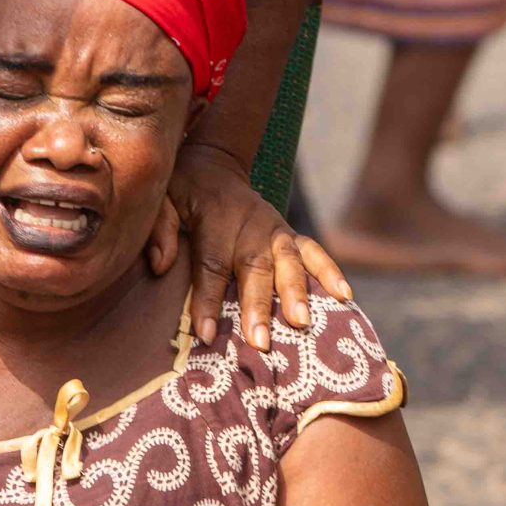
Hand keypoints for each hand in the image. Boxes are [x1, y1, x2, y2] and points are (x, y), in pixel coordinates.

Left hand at [149, 142, 349, 350]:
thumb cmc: (183, 191)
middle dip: (259, 307)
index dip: (207, 301)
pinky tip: (345, 296)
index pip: (211, 266)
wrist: (215, 164)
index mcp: (216, 221)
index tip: (204, 334)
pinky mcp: (291, 235)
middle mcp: (252, 227)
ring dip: (297, 293)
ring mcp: (276, 230)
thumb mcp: (163, 199)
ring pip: (289, 263)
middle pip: (255, 270)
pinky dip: (331, 272)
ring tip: (303, 323)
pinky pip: (315, 252)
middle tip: (261, 342)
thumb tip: (160, 265)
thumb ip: (160, 228)